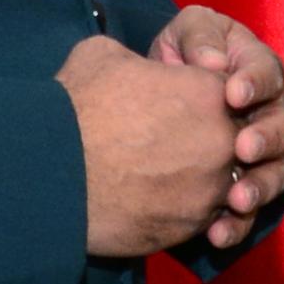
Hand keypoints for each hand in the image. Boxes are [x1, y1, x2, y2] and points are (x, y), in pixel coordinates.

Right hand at [64, 34, 242, 256]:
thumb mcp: (103, 55)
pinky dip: (188, 210)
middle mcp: (222, 141)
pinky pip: (205, 216)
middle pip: (232, 137)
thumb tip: (135, 68)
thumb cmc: (77, 108)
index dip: (200, 96)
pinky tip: (159, 202)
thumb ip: (138, 58)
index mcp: (209, 92)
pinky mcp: (192, 227)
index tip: (175, 104)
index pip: (226, 91)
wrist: (52, 175)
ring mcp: (210, 189)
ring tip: (164, 176)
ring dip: (201, 178)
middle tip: (172, 142)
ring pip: (224, 181)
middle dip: (208, 138)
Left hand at [152, 3, 283, 245]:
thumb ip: (199, 37)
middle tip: (242, 148)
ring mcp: (259, 155)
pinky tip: (217, 233)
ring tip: (237, 200)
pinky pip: (250, 211)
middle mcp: (267, 113)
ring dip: (260, 187)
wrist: (149, 101)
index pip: (268, 73)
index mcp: (256, 70)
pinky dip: (237, 224)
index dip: (255, 83)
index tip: (232, 93)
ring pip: (276, 173)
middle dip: (266, 139)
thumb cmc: (178, 57)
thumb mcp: (184, 33)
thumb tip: (212, 63)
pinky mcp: (241, 187)